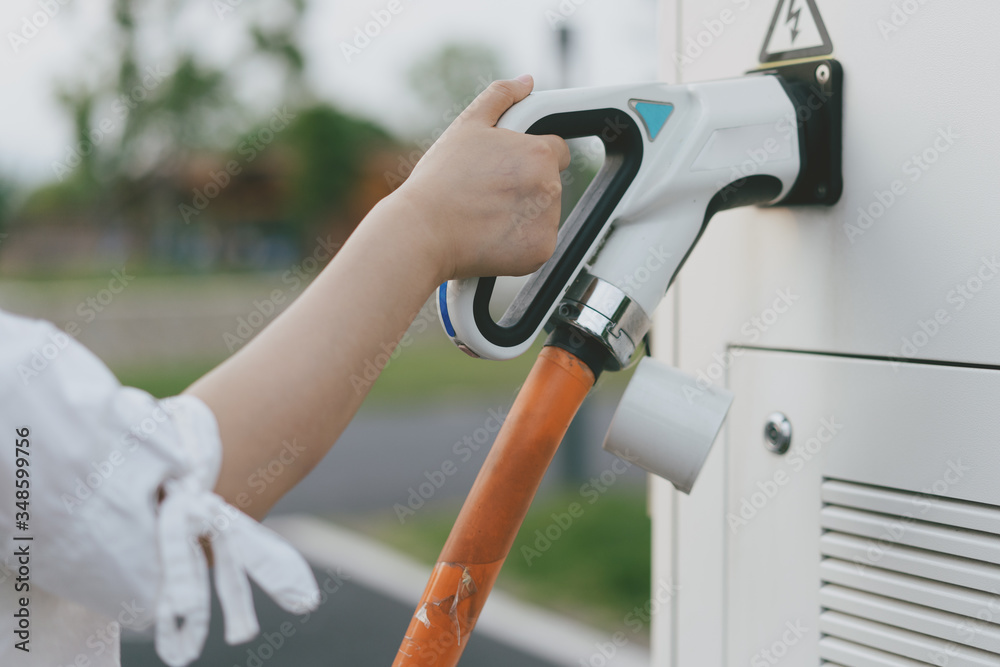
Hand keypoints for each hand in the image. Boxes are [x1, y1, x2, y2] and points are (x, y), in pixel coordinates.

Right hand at [391, 75, 570, 281]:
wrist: (422, 231)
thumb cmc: (439, 181)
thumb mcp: (466, 126)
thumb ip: (501, 97)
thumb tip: (526, 82)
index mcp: (538, 153)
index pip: (555, 151)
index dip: (528, 158)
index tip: (505, 170)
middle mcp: (550, 187)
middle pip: (549, 184)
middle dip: (525, 187)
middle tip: (487, 193)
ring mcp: (547, 222)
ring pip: (543, 214)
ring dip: (523, 215)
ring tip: (485, 215)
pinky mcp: (540, 251)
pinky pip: (537, 243)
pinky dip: (519, 243)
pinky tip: (491, 236)